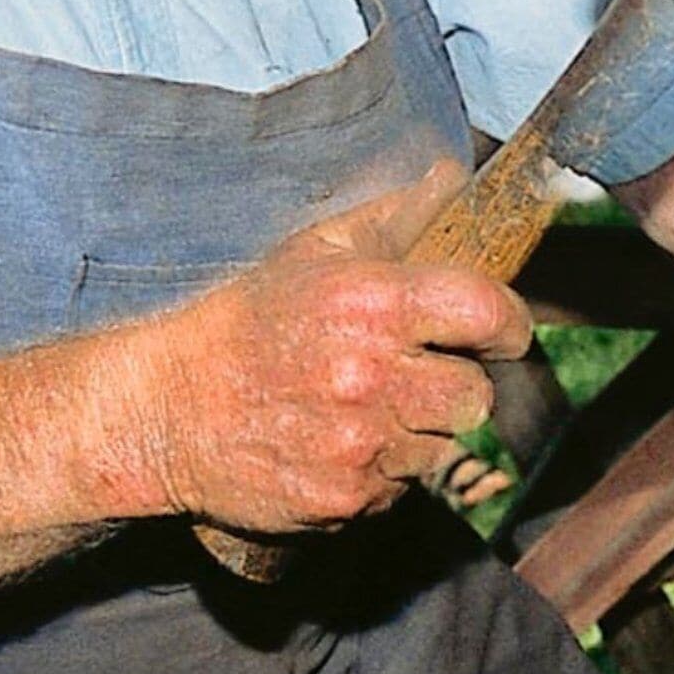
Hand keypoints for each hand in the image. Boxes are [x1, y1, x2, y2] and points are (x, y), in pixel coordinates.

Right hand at [132, 161, 535, 535]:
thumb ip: (393, 216)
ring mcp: (360, 442)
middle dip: (454, 389)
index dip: (507, 327)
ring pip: (439, 449)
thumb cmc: (246, 322)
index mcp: (375, 302)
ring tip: (360, 412)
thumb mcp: (313, 252)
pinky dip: (378, 475)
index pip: (488, 314)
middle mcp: (373, 375)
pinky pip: (398, 492)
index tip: (501, 334)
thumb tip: (453, 175)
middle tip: (412, 378)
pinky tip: (334, 446)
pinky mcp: (344, 498)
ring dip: (414, 435)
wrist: (166, 407)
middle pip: (476, 397)